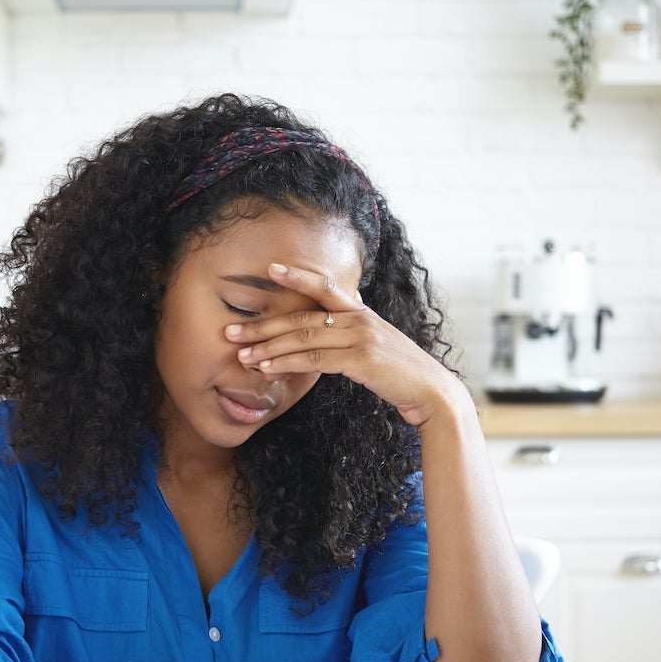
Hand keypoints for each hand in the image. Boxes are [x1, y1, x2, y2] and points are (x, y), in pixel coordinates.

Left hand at [223, 262, 462, 426]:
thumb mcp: (375, 345)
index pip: (324, 287)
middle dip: (262, 325)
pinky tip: (267, 368)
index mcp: (360, 312)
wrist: (430, 392)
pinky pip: (314, 360)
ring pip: (303, 338)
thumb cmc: (399, 373)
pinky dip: (287, 364)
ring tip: (241, 355)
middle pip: (301, 317)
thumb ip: (350, 334)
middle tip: (230, 331)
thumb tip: (325, 333)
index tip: (270, 269)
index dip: (297, 275)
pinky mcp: (360, 360)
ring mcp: (360, 337)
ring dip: (267, 348)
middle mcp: (359, 319)